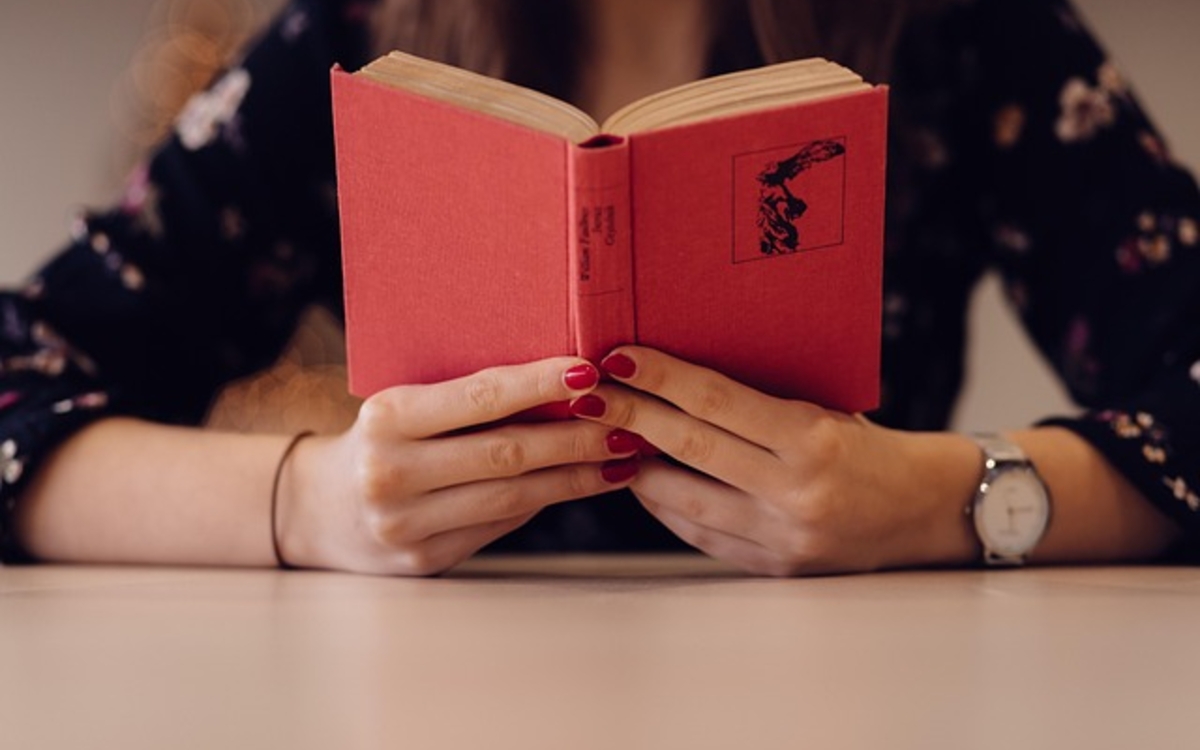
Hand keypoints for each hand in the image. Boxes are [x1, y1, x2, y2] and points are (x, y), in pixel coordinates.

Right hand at [277, 357, 640, 575]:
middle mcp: (392, 473)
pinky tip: (581, 484)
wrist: (317, 509)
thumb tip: (564, 384)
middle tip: (628, 423)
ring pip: (513, 497)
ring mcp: (406, 524)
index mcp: (387, 418)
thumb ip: (467, 400)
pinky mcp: (424, 560)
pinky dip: (546, 501)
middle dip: (576, 438)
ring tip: (621, 457)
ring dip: (576, 477)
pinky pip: (500, 525)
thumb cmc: (381, 440)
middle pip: (506, 453)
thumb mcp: (405, 406)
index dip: (539, 383)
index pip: (479, 396)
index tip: (590, 370)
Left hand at [569, 346, 980, 575]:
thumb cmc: (871, 446)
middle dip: (630, 416)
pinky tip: (643, 480)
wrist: (925, 510)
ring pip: (684, 500)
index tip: (619, 357)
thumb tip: (680, 375)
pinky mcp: (774, 566)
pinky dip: (666, 506)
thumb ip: (761, 401)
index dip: (661, 377)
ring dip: (636, 466)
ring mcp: (782, 537)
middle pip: (689, 448)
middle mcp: (794, 492)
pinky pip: (701, 534)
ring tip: (604, 436)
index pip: (717, 401)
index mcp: (812, 440)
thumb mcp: (826, 408)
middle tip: (589, 393)